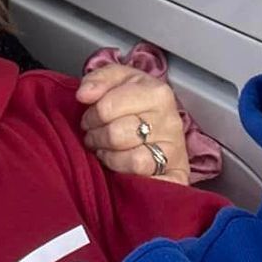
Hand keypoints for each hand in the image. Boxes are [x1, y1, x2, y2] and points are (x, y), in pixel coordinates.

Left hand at [78, 63, 189, 183]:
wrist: (162, 129)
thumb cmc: (137, 105)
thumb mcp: (119, 81)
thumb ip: (99, 79)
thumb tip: (84, 94)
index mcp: (157, 93)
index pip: (107, 107)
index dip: (90, 116)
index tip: (90, 119)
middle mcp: (170, 121)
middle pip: (116, 135)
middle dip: (97, 138)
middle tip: (95, 136)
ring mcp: (175, 150)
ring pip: (133, 161)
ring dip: (110, 158)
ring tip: (105, 151)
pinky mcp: (176, 175)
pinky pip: (147, 182)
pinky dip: (129, 178)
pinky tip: (121, 168)